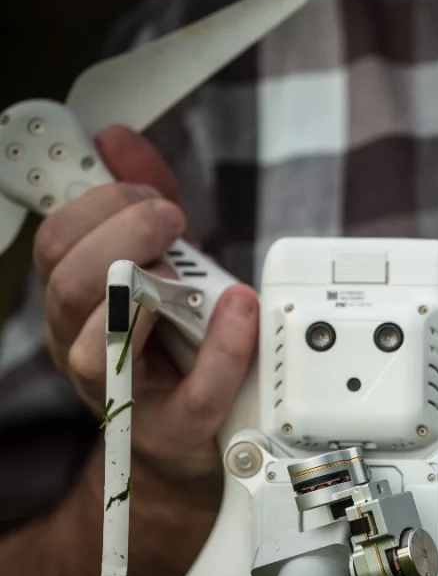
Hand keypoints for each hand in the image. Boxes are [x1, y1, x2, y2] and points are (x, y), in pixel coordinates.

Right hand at [34, 125, 257, 487]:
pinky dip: (221, 349)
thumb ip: (141, 198)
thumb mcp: (160, 260)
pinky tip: (241, 311)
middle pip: (72, 282)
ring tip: (185, 271)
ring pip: (98, 345)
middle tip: (172, 219)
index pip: (57, 242)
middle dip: (124, 236)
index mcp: (73, 300)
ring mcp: (121, 392)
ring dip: (145, 294)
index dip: (99, 205)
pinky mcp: (171, 428)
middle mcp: (81, 344)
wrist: (189, 437)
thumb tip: (116, 138)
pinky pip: (192, 392)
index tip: (148, 191)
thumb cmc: (171, 344)